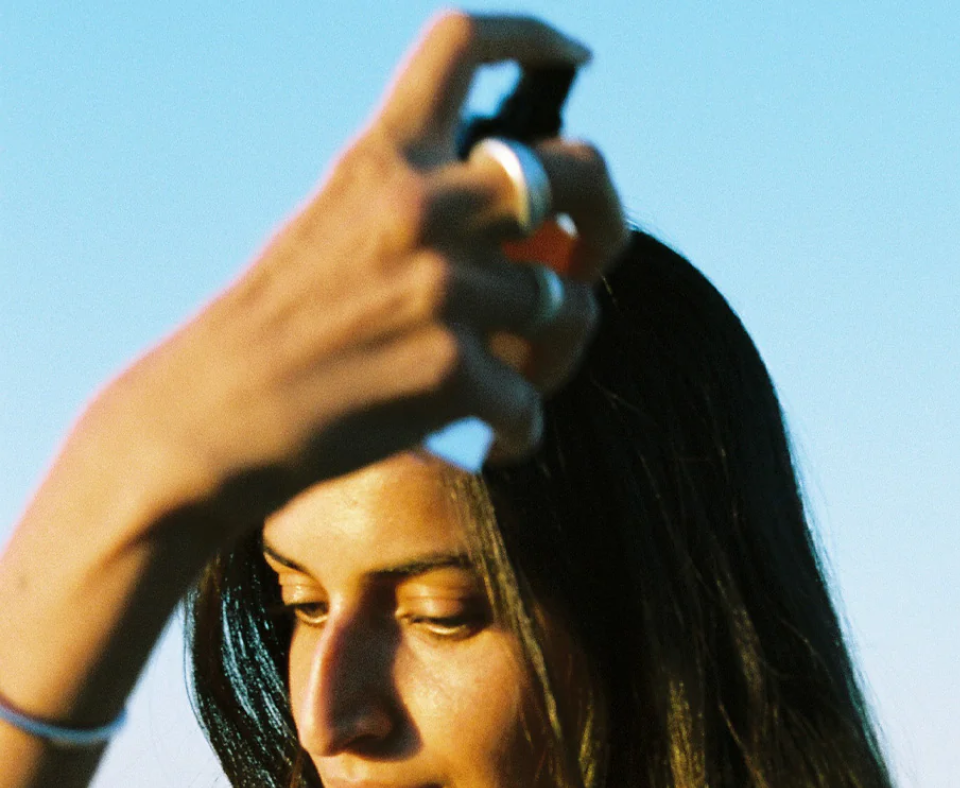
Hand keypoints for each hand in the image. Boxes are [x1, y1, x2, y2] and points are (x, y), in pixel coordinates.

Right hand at [78, 10, 627, 536]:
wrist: (217, 416)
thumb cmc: (283, 333)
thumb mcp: (341, 228)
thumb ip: (427, 210)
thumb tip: (537, 235)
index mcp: (385, 157)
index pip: (462, 44)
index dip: (534, 38)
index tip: (576, 56)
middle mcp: (422, 206)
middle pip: (578, 172)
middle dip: (609, 219)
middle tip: (592, 262)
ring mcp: (442, 287)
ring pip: (570, 306)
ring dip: (557, 356)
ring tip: (519, 385)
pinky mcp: (451, 370)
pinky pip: (532, 404)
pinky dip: (520, 430)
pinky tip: (493, 442)